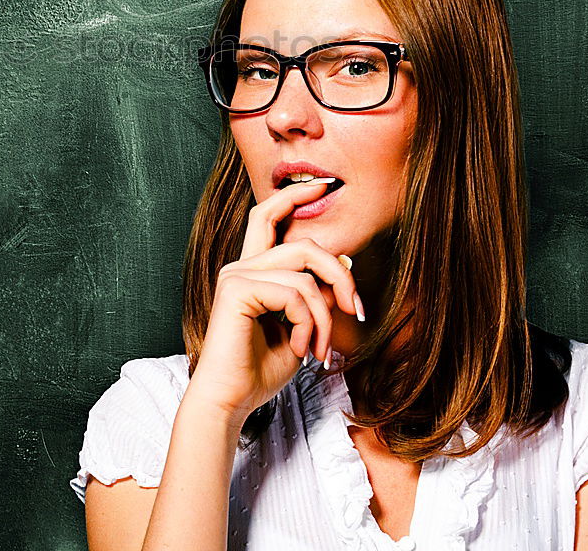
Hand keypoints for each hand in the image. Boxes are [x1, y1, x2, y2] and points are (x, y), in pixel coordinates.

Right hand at [187, 179, 361, 423]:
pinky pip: (293, 293)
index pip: (269, 216)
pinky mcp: (237, 290)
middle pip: (303, 245)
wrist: (231, 402)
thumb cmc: (260, 371)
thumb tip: (342, 263)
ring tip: (321, 350)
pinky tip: (302, 350)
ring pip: (304, 273)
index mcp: (252, 271)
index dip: (295, 195)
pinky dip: (309, 324)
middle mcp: (241, 266)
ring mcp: (236, 275)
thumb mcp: (301, 329)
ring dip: (325, 316)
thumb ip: (315, 296)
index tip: (324, 185)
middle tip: (357, 309)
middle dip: (339, 274)